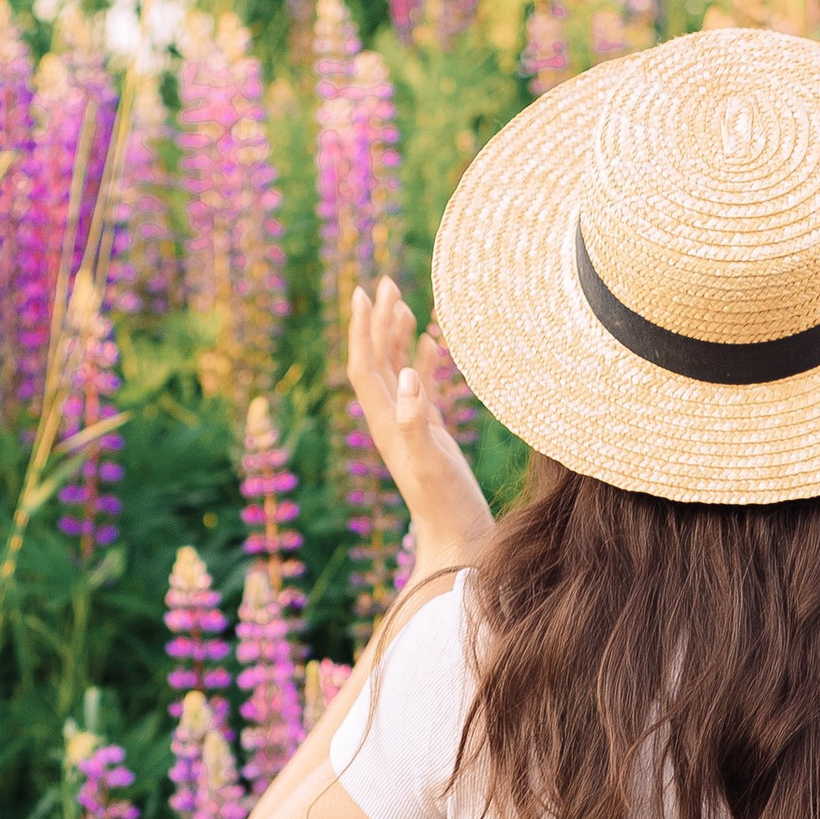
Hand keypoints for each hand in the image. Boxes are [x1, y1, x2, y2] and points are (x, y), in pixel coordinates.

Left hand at [348, 280, 494, 568]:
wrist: (457, 536)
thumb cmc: (443, 504)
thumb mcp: (428, 461)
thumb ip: (416, 421)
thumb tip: (407, 376)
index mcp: (384, 421)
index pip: (364, 365)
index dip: (362, 328)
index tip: (364, 292)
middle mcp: (392, 419)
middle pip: (377, 359)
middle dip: (378, 320)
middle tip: (384, 282)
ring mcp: (411, 425)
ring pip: (398, 369)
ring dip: (397, 335)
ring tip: (402, 302)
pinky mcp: (430, 432)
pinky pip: (422, 387)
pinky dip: (423, 360)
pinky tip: (430, 342)